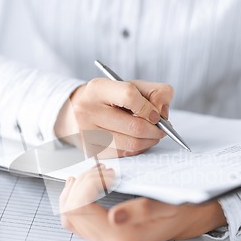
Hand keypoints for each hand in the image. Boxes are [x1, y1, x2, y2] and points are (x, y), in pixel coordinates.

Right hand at [54, 78, 172, 157]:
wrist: (77, 113)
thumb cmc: (110, 99)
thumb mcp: (131, 86)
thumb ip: (155, 92)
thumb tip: (162, 113)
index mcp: (97, 89)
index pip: (129, 96)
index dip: (149, 107)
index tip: (157, 115)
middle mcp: (88, 111)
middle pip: (134, 126)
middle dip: (156, 130)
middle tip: (163, 129)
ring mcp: (87, 133)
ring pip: (132, 144)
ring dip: (150, 141)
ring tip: (153, 134)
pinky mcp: (91, 151)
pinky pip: (124, 154)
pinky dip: (138, 148)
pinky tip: (138, 140)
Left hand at [59, 165, 226, 240]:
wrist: (188, 219)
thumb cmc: (178, 210)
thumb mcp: (165, 206)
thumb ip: (140, 212)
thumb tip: (115, 217)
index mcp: (120, 239)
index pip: (80, 210)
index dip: (86, 184)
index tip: (105, 171)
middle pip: (70, 213)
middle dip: (81, 185)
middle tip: (100, 170)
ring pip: (69, 217)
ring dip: (77, 191)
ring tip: (94, 174)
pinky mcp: (102, 238)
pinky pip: (76, 220)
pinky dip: (77, 199)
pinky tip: (85, 185)